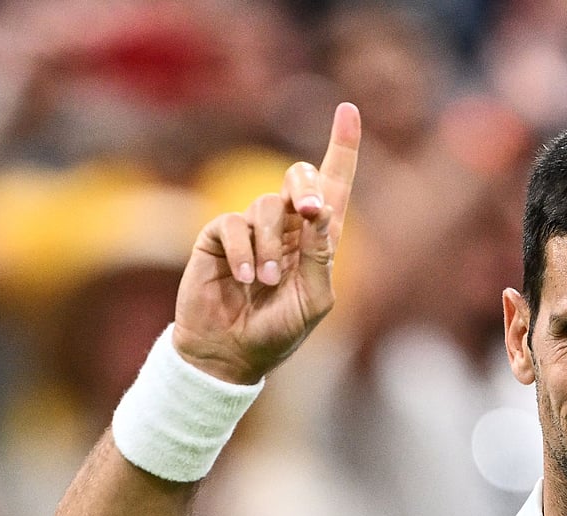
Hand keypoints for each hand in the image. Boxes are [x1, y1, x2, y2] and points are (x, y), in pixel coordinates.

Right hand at [171, 103, 360, 384]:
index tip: (348, 110)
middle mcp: (286, 227)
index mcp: (316, 240)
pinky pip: (233, 224)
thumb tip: (316, 211)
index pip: (333, 186)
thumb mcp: (312, 301)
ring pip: (267, 205)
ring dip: (271, 244)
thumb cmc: (277, 332)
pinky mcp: (218, 236)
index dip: (342, 147)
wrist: (229, 354)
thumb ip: (319, 257)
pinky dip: (244, 251)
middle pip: (299, 178)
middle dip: (307, 186)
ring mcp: (251, 229)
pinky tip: (246, 279)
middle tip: (310, 210)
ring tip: (267, 282)